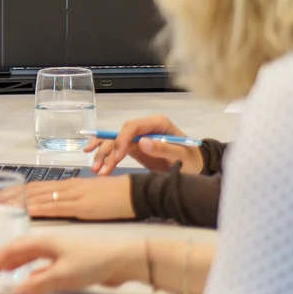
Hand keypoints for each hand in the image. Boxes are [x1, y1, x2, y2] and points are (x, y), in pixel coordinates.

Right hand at [0, 236, 146, 293]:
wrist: (123, 260)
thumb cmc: (94, 260)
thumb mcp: (63, 275)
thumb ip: (37, 283)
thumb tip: (15, 290)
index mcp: (44, 241)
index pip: (11, 248)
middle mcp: (48, 243)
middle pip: (18, 251)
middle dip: (2, 262)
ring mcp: (58, 251)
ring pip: (30, 257)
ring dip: (16, 266)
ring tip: (6, 276)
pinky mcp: (68, 261)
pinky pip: (42, 265)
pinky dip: (31, 272)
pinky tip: (31, 280)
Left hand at [24, 176, 134, 220]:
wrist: (135, 193)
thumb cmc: (114, 196)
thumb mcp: (87, 196)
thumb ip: (70, 200)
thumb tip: (56, 206)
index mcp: (66, 185)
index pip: (33, 187)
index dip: (13, 192)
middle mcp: (65, 187)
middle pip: (30, 190)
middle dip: (7, 197)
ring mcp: (72, 196)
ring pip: (38, 197)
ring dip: (16, 202)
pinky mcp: (82, 206)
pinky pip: (56, 207)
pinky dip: (40, 208)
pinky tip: (27, 210)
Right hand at [88, 115, 202, 174]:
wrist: (196, 168)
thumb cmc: (193, 161)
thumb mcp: (182, 156)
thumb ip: (163, 149)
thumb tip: (142, 142)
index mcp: (157, 123)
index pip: (132, 126)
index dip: (121, 139)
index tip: (117, 156)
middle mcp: (145, 128)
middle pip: (119, 134)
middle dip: (107, 150)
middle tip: (99, 167)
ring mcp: (139, 137)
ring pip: (114, 142)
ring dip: (103, 155)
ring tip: (96, 170)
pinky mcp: (135, 148)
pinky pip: (116, 150)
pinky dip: (106, 156)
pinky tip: (96, 162)